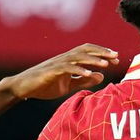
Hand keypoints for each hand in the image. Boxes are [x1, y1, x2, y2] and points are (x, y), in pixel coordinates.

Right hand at [4, 44, 118, 100]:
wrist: (23, 88)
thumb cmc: (44, 85)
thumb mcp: (67, 85)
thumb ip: (83, 80)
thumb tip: (101, 76)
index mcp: (69, 60)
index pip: (88, 52)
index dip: (102, 53)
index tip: (116, 58)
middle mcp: (64, 58)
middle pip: (85, 51)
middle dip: (101, 53)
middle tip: (116, 56)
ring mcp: (57, 63)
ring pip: (78, 57)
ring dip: (93, 60)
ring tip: (106, 64)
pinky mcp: (51, 71)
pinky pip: (67, 69)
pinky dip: (78, 71)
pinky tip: (89, 74)